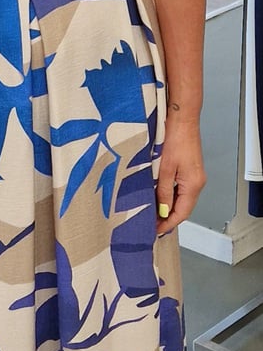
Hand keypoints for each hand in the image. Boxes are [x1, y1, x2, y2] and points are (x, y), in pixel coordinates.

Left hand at [155, 115, 205, 235]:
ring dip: (169, 208)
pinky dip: (172, 197)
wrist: (183, 120)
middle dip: (168, 218)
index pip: (182, 213)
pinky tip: (160, 198)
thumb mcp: (164, 169)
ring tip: (153, 214)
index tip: (156, 231)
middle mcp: (198, 183)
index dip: (168, 224)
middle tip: (152, 225)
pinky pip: (182, 190)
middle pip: (184, 208)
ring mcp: (195, 177)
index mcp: (193, 185)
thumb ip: (164, 193)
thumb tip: (163, 211)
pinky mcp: (191, 171)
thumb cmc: (174, 139)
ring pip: (182, 200)